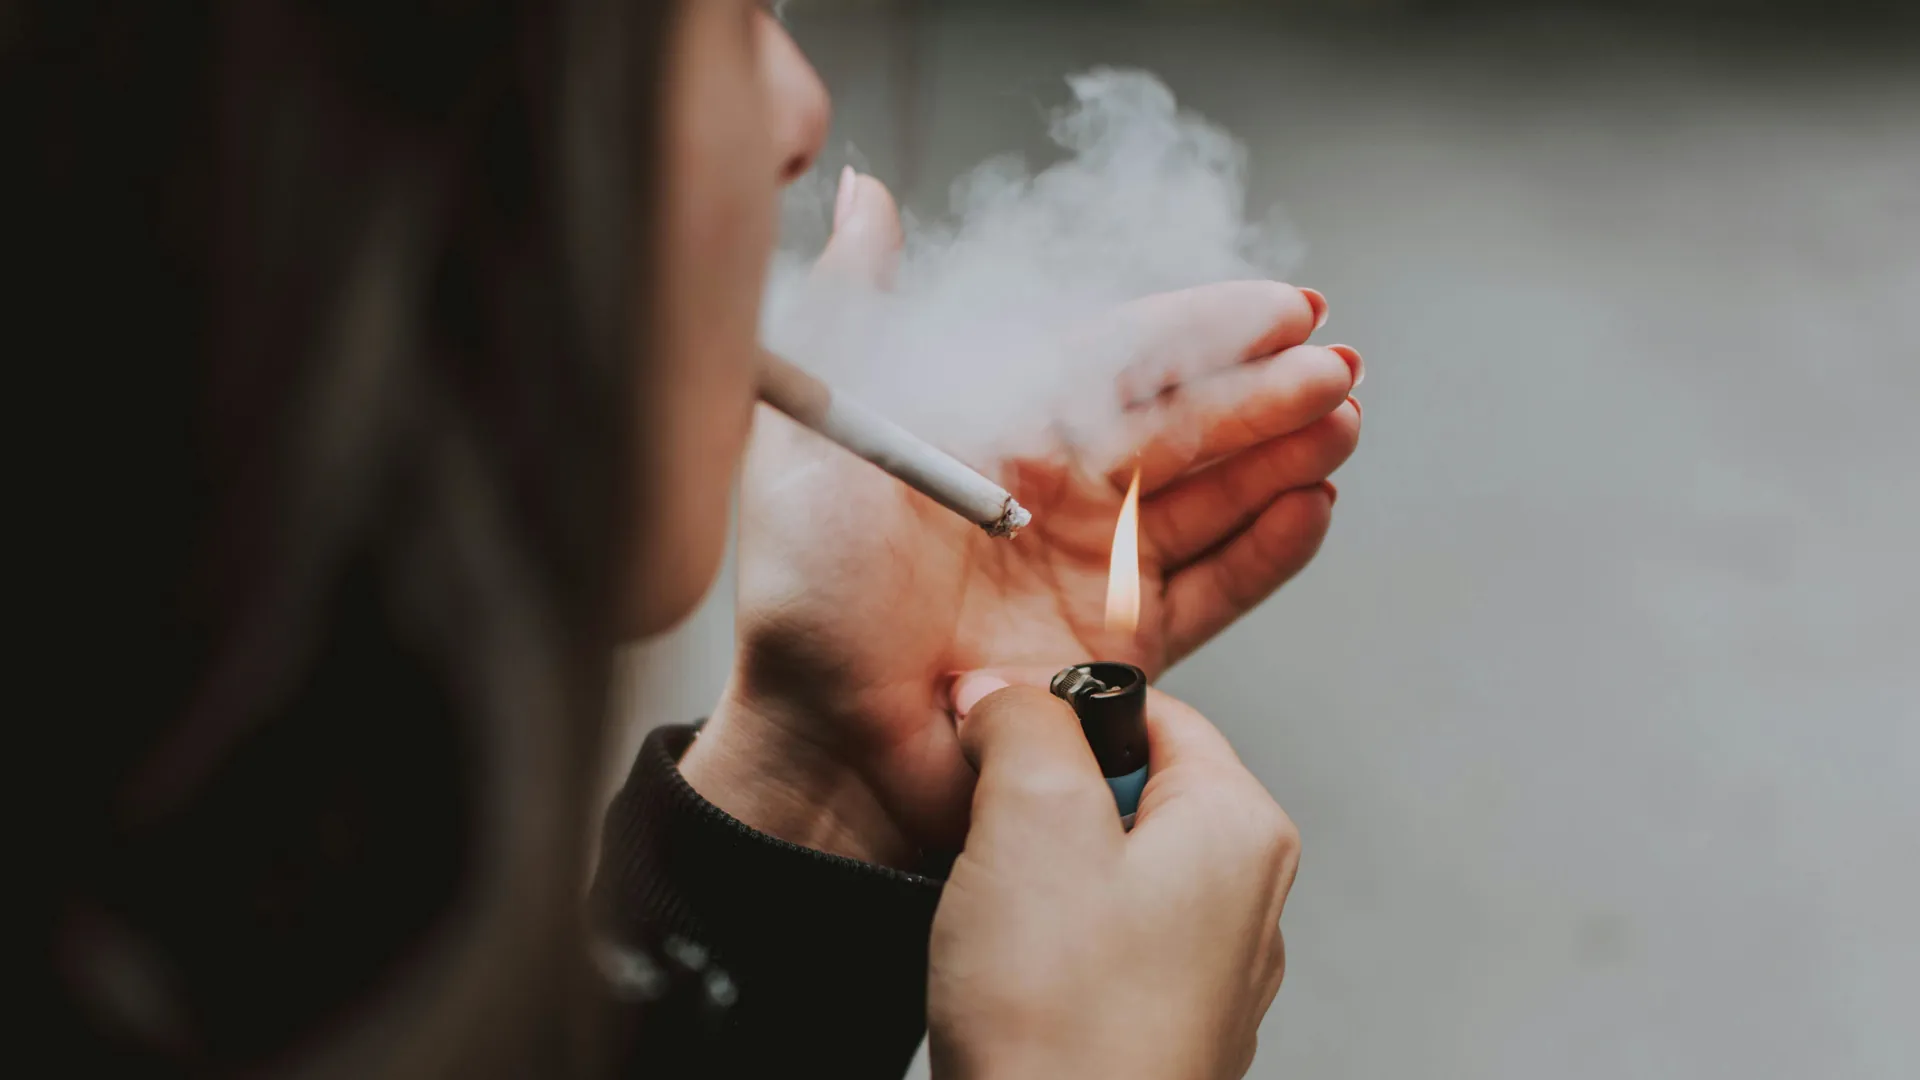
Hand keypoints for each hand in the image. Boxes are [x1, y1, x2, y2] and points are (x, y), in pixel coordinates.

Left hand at [681, 172, 1359, 859]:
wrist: (824, 742)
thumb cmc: (807, 592)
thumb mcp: (822, 432)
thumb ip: (859, 309)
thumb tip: (865, 194)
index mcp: (996, 429)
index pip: (1118, 360)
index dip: (1200, 330)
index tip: (1279, 306)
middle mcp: (1054, 494)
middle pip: (1180, 427)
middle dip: (1262, 391)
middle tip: (1335, 366)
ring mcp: (1091, 570)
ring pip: (1209, 500)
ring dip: (1280, 458)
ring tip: (1342, 423)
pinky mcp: (1120, 649)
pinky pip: (1212, 590)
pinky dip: (1267, 552)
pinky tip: (1313, 506)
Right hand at [929, 674, 1296, 1079]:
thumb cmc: (1064, 1023)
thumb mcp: (1030, 817)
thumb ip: (1023, 721)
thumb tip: (1004, 689)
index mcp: (1240, 829)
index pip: (1152, 711)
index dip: (1059, 711)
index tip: (997, 738)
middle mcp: (1245, 899)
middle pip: (1126, 789)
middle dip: (1041, 801)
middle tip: (992, 839)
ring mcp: (1207, 973)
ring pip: (1103, 870)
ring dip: (1034, 877)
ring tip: (998, 919)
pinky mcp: (1160, 1028)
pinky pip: (1094, 947)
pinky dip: (1042, 946)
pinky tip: (1008, 976)